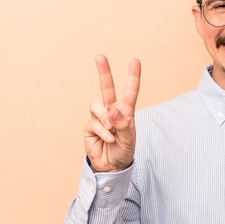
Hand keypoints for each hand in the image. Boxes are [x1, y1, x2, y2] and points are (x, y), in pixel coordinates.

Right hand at [84, 55, 140, 171]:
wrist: (112, 166)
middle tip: (100, 56)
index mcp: (125, 111)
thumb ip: (124, 124)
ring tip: (112, 130)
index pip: (130, 91)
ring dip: (105, 117)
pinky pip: (94, 123)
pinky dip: (103, 131)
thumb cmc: (123, 150)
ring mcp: (100, 118)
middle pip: (107, 88)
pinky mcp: (90, 127)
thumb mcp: (130, 138)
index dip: (133, 76)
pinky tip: (108, 139)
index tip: (134, 61)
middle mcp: (112, 111)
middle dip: (104, 72)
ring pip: (97, 106)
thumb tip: (114, 110)